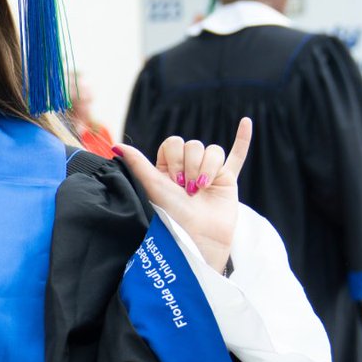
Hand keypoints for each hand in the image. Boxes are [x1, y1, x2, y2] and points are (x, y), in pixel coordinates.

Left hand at [113, 118, 251, 273]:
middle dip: (191, 166)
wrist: (198, 238)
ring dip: (208, 169)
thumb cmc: (172, 214)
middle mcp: (187, 168)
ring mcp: (209, 173)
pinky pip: (237, 156)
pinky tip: (246, 122)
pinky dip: (243, 140)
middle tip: (188, 189)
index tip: (173, 180)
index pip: (173, 143)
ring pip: (213, 151)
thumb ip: (137, 163)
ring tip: (202, 189)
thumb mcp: (153, 185)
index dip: (175, 157)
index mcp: (167, 169)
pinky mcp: (228, 180)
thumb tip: (115, 144)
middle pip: (194, 145)